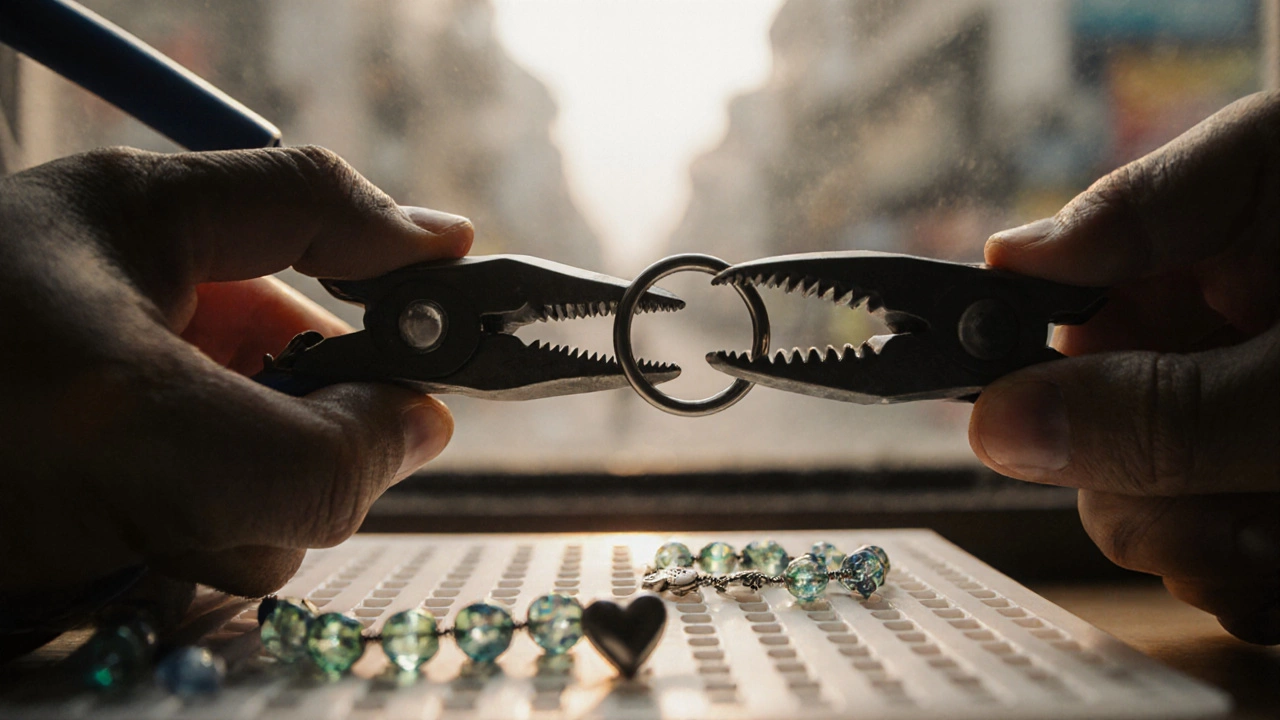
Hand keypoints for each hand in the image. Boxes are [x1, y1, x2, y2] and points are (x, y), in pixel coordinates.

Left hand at [0, 146, 472, 596]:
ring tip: (160, 530)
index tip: (472, 283)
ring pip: (271, 452)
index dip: (398, 242)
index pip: (308, 200)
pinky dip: (205, 547)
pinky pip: (222, 513)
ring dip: (246, 513)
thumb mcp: (141, 436)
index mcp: (135, 224)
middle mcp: (140, 301)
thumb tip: (419, 431)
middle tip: (262, 477)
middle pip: (305, 358)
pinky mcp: (115, 475)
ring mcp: (128, 393)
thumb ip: (312, 448)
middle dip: (303, 434)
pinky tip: (141, 553)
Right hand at [969, 92, 1279, 643]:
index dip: (996, 333)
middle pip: (1082, 400)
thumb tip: (991, 417)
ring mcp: (1244, 380)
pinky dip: (1245, 568)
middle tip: (1200, 520)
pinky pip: (1207, 527)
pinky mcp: (1267, 457)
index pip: (1054, 267)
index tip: (963, 396)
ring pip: (1140, 483)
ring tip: (1276, 549)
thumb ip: (1161, 401)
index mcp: (1230, 215)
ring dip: (1198, 540)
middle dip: (1130, 478)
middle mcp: (1222, 295)